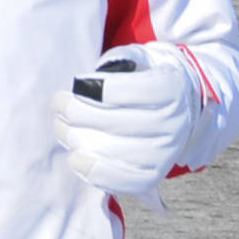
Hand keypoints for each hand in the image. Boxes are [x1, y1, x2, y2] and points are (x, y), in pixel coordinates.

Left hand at [51, 45, 196, 214]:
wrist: (180, 108)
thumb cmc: (149, 80)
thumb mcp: (141, 59)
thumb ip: (120, 61)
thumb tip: (94, 77)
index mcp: (170, 88)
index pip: (124, 90)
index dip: (92, 87)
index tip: (75, 83)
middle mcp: (173, 123)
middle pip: (113, 121)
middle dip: (76, 112)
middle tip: (58, 104)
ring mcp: (164, 153)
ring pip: (113, 150)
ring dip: (77, 139)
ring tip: (61, 127)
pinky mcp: (153, 176)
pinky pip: (120, 180)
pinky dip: (93, 171)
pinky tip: (75, 157)